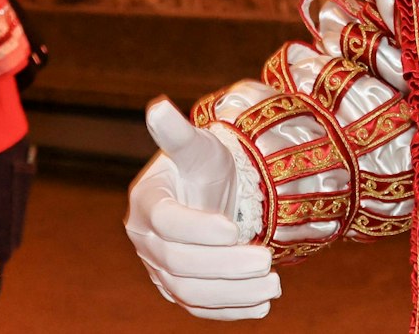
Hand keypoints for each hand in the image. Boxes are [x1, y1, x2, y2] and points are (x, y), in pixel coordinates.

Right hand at [125, 98, 278, 320]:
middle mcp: (145, 240)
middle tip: (266, 259)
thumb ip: (178, 133)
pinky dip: (229, 310)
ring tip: (273, 285)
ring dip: (232, 293)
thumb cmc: (205, 165)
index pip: (165, 222)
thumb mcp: (198, 146)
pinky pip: (199, 308)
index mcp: (146, 201)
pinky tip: (262, 305)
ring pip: (189, 292)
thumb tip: (157, 107)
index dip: (198, 229)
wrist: (213, 191)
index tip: (233, 228)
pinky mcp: (177, 289)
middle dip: (225, 264)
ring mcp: (158, 269)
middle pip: (179, 262)